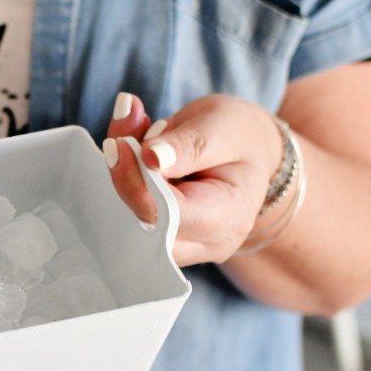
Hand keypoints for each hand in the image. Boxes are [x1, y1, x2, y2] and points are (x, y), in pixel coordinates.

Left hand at [102, 93, 280, 265]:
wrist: (249, 153)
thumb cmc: (242, 138)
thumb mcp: (223, 127)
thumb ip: (188, 144)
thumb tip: (150, 158)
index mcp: (226, 218)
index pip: (167, 215)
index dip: (135, 183)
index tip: (120, 144)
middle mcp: (202, 243)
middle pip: (142, 224)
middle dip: (123, 177)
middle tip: (125, 132)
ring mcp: (179, 244)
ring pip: (127, 220)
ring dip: (120, 176)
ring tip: (136, 132)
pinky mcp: (159, 235)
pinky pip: (127, 214)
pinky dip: (123, 179)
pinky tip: (133, 149)